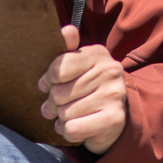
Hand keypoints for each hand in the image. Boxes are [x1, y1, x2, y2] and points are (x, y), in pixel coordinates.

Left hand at [37, 29, 127, 153]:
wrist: (111, 116)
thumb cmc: (85, 88)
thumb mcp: (75, 65)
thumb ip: (67, 48)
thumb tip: (68, 30)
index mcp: (98, 53)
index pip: (58, 68)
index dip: (48, 80)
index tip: (49, 84)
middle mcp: (110, 71)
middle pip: (59, 93)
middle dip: (53, 103)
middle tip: (58, 105)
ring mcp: (114, 95)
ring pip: (65, 113)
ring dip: (62, 118)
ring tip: (71, 115)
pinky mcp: (114, 119)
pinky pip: (73, 129)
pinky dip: (69, 132)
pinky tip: (77, 127)